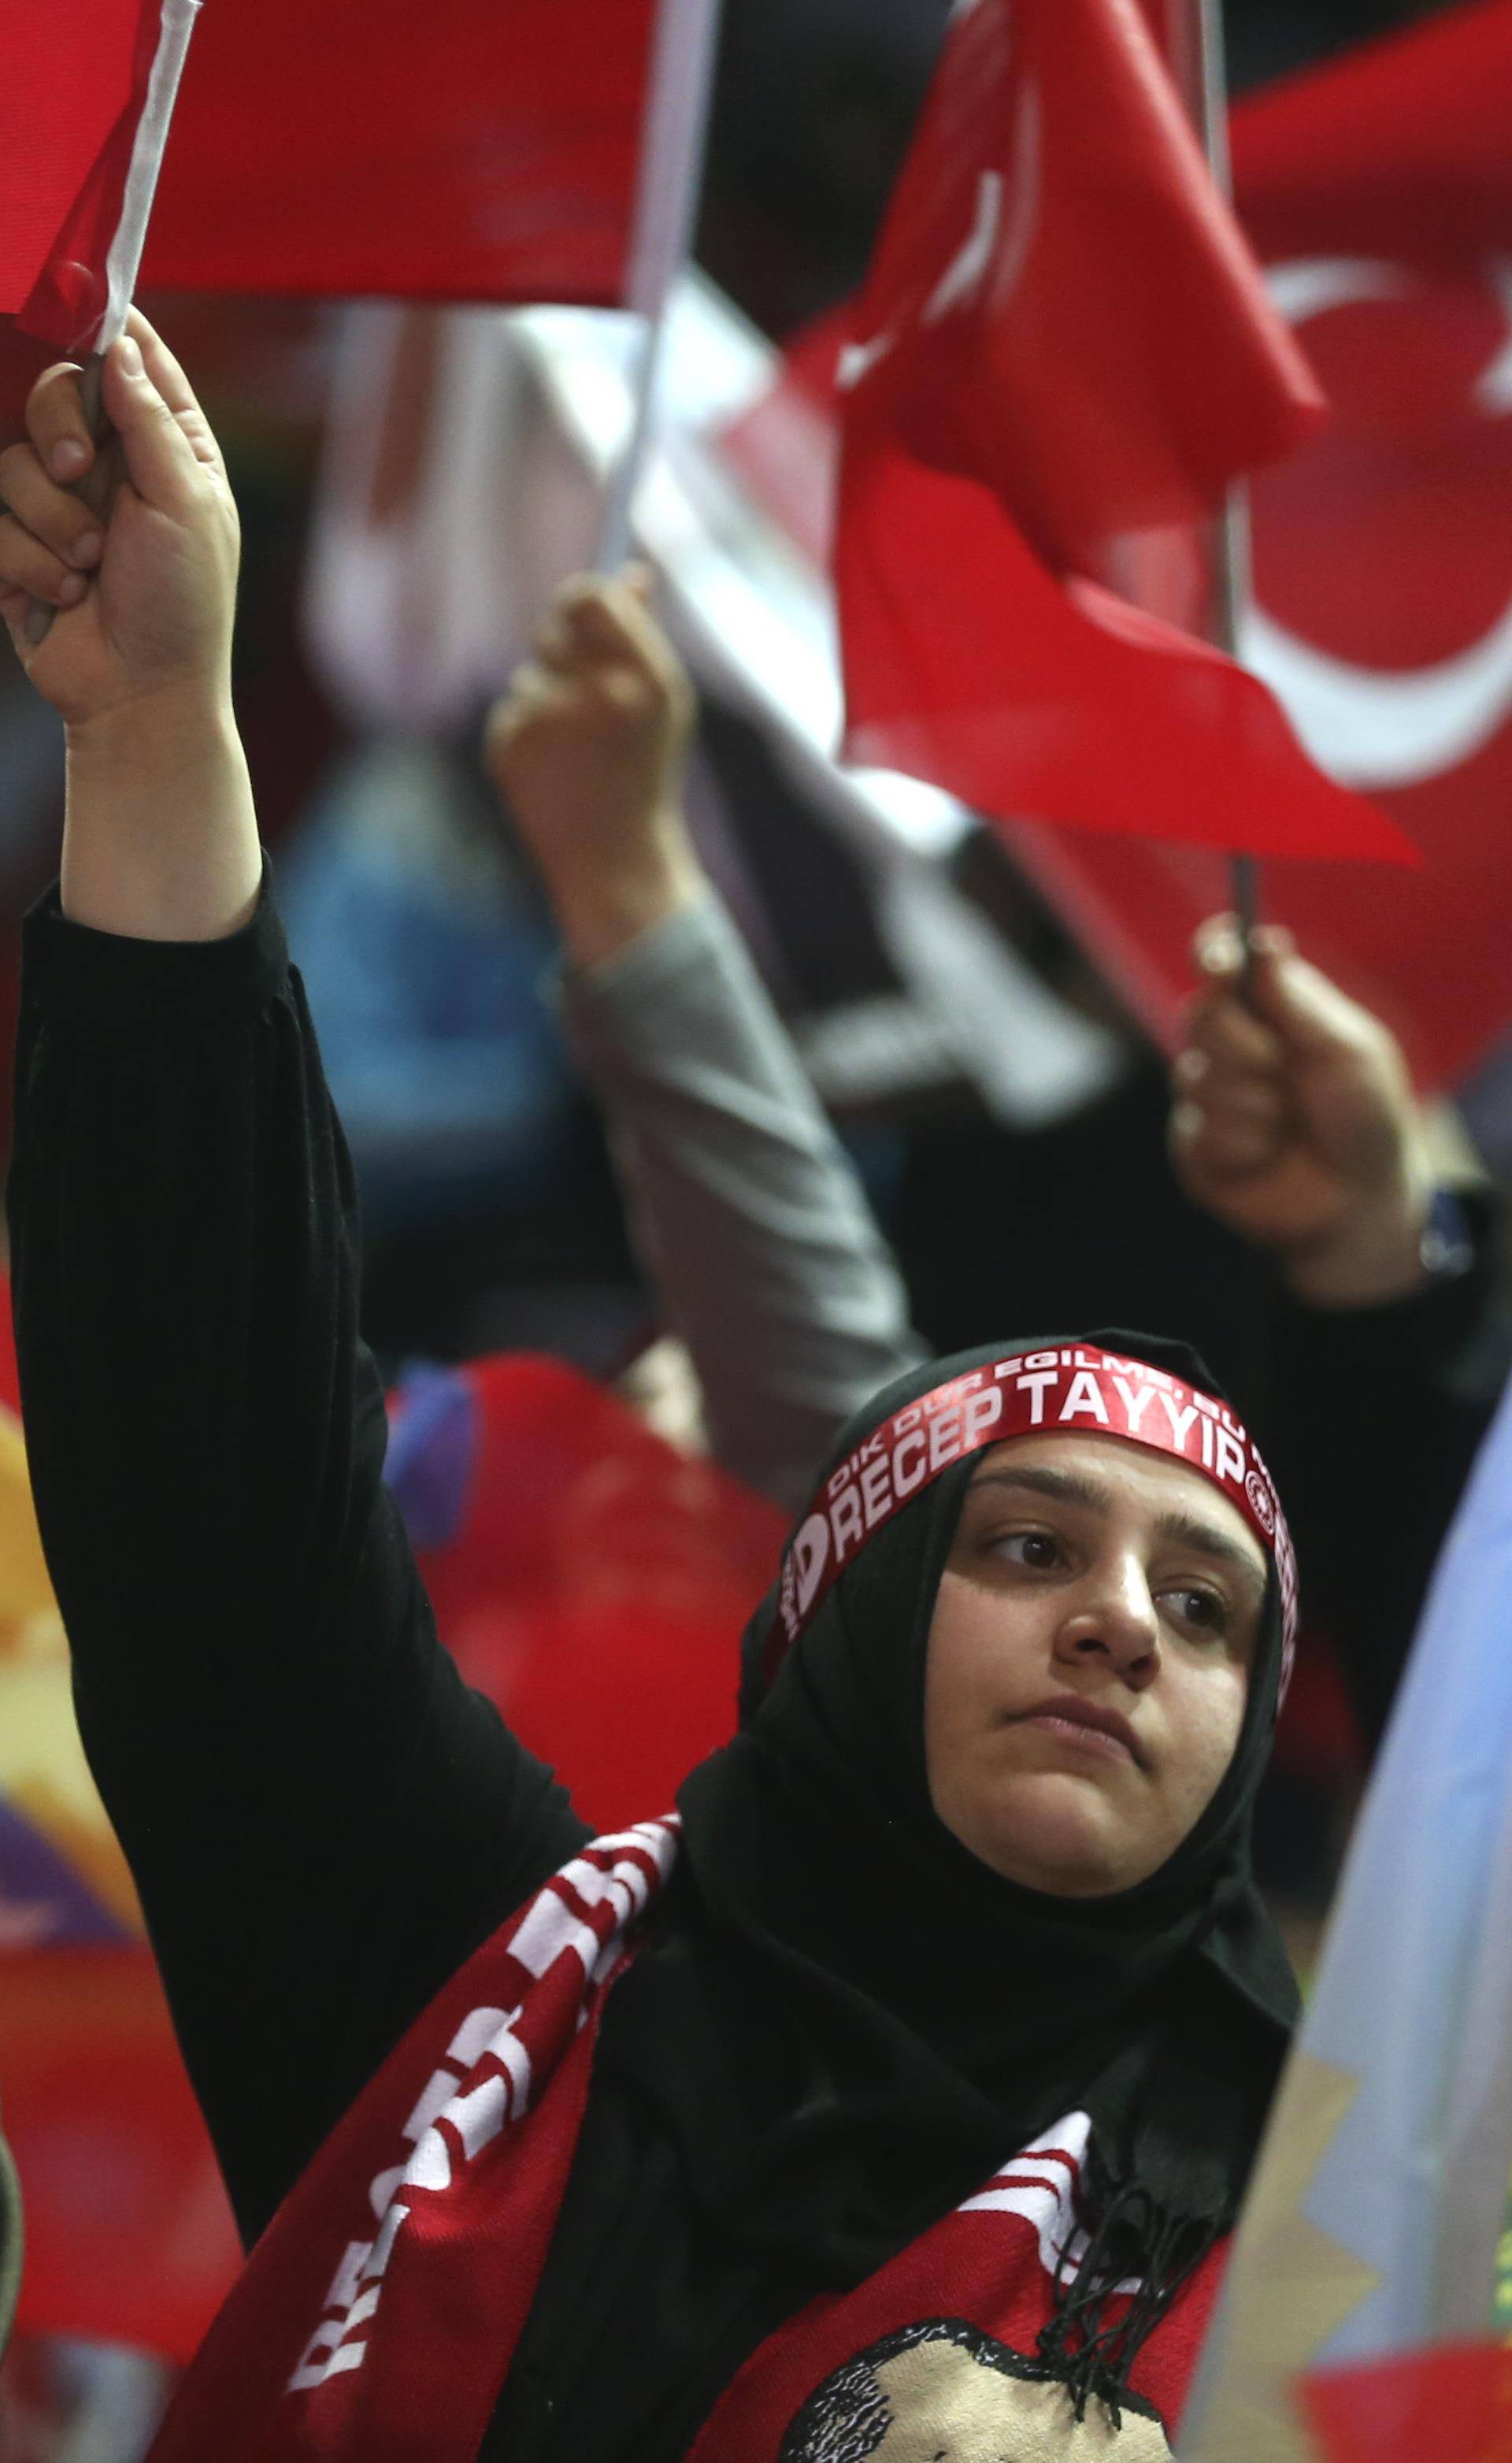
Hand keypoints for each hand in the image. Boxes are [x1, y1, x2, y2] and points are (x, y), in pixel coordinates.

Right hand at [0, 310, 240, 729]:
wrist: (140, 696)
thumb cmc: (182, 605)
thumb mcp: (183, 504)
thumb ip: (149, 420)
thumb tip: (120, 343)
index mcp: (166, 445)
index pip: (131, 359)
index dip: (102, 327)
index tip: (71, 303)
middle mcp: (109, 463)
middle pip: (50, 391)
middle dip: (58, 429)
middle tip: (78, 472)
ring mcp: (58, 502)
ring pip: (12, 458)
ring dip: (49, 518)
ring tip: (88, 566)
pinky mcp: (16, 544)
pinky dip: (28, 561)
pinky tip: (65, 595)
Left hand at [485, 567, 701, 967]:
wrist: (614, 861)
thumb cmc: (642, 775)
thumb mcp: (660, 706)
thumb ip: (643, 637)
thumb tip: (632, 574)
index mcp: (647, 681)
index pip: (593, 599)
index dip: (582, 597)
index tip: (580, 606)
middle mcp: (598, 696)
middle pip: (554, 627)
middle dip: (559, 645)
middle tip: (576, 682)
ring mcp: (549, 723)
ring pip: (529, 677)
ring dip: (546, 701)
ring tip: (575, 754)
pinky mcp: (510, 747)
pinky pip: (511, 714)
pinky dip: (526, 736)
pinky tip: (553, 774)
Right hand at [1170, 918, 1436, 1306]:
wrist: (1360, 1200)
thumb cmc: (1364, 1117)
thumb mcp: (1348, 1052)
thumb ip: (1301, 1002)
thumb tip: (1263, 942)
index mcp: (1269, 1008)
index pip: (1221, 961)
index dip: (1213, 953)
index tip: (1221, 962)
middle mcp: (1230, 1044)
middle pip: (1201, 1014)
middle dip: (1246, 1045)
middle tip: (1284, 1070)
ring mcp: (1208, 1093)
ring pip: (1197, 1076)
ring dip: (1256, 1104)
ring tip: (1289, 1124)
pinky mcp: (1195, 1143)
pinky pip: (1201, 1128)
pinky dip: (1247, 1142)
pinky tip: (1270, 1155)